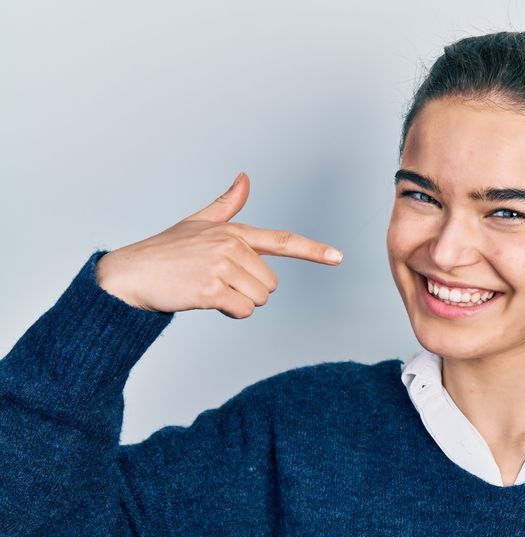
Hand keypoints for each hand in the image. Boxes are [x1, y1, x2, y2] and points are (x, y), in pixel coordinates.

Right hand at [95, 172, 343, 317]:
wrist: (129, 275)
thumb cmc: (164, 252)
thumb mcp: (197, 223)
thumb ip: (226, 206)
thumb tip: (244, 177)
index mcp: (233, 231)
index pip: (282, 240)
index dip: (313, 250)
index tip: (338, 257)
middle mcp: (231, 245)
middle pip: (271, 284)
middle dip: (250, 291)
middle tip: (216, 282)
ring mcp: (221, 266)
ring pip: (259, 299)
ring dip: (238, 303)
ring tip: (208, 290)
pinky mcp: (211, 288)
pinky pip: (243, 311)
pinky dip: (228, 312)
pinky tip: (204, 301)